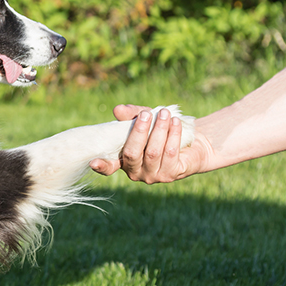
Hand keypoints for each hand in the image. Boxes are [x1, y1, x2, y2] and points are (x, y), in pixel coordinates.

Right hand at [90, 104, 210, 182]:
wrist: (192, 144)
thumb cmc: (161, 132)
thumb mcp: (144, 121)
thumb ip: (131, 116)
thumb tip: (118, 109)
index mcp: (123, 161)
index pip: (109, 167)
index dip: (101, 165)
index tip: (94, 162)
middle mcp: (136, 172)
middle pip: (132, 154)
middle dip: (139, 131)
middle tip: (146, 114)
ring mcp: (153, 176)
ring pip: (153, 152)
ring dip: (159, 129)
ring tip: (165, 113)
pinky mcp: (171, 174)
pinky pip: (170, 152)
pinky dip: (173, 134)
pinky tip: (175, 122)